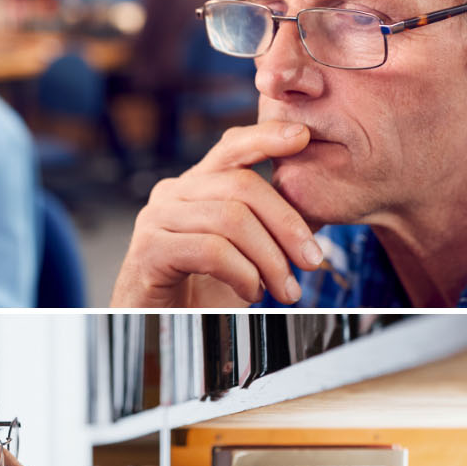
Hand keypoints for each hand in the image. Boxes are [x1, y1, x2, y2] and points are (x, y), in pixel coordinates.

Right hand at [111, 122, 327, 306]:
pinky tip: (250, 293)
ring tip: (285, 290)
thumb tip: (317, 207)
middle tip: (313, 261)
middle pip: (242, 186)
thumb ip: (268, 226)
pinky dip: (243, 274)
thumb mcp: (243, 252)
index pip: (231, 147)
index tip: (303, 137)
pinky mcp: (149, 249)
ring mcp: (156, 219)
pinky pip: (211, 251)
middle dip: (288, 224)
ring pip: (231, 220)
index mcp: (195, 187)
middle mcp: (171, 194)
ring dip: (271, 260)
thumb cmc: (200, 292)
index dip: (267, 137)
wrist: (153, 327)